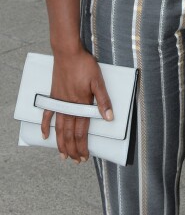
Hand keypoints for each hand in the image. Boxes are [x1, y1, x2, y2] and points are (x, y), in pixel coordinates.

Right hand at [41, 49, 113, 163]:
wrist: (68, 53)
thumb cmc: (85, 65)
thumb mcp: (98, 81)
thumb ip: (103, 100)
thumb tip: (110, 117)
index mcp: (81, 105)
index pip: (82, 132)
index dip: (83, 146)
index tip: (85, 156)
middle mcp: (69, 107)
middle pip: (70, 134)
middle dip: (73, 149)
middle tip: (75, 161)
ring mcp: (59, 103)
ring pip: (59, 129)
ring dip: (61, 143)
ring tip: (63, 155)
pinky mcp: (53, 97)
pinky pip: (47, 115)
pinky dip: (45, 126)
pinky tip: (44, 136)